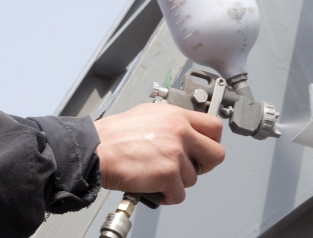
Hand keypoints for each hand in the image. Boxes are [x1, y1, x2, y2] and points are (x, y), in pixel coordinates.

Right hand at [93, 103, 224, 204]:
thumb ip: (169, 122)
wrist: (95, 149)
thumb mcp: (146, 115)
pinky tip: (155, 189)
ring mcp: (175, 153)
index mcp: (175, 115)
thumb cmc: (112, 135)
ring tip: (157, 177)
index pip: (214, 126)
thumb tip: (182, 132)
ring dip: (176, 182)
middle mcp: (179, 131)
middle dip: (205, 166)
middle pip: (216, 154)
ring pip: (193, 178)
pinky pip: (179, 194)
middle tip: (190, 168)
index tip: (205, 149)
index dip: (212, 141)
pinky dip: (167, 196)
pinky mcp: (167, 174)